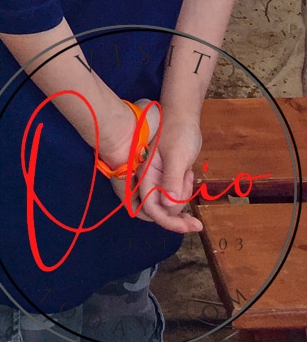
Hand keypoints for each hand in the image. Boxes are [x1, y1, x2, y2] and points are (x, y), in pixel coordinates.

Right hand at [117, 114, 203, 233]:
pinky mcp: (166, 176)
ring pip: (167, 203)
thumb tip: (169, 206)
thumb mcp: (178, 155)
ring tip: (189, 175)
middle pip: (158, 210)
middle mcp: (148, 179)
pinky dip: (183, 191)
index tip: (189, 226)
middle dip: (176, 215)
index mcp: (146, 174)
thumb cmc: (179, 131)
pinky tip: (189, 173)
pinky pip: (173, 194)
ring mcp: (157, 178)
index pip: (151, 208)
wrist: (183, 115)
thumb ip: (172, 179)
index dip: (168, 221)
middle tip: (195, 218)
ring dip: (181, 198)